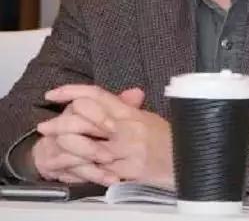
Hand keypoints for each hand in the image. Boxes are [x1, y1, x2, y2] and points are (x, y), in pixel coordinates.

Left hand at [36, 85, 173, 188]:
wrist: (187, 161)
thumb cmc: (170, 139)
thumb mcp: (148, 118)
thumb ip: (128, 108)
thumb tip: (123, 95)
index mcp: (130, 113)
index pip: (97, 95)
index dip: (73, 92)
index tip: (54, 93)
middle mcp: (127, 128)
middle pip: (88, 119)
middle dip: (62, 122)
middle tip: (45, 125)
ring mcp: (127, 151)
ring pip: (90, 148)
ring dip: (67, 147)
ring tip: (52, 145)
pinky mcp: (128, 172)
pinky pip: (100, 172)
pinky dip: (83, 171)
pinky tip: (69, 169)